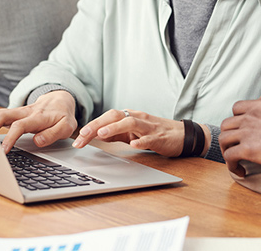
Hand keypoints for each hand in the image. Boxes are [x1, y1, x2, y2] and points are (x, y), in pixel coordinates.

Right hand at [0, 91, 77, 152]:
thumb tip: (36, 141)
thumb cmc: (62, 115)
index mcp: (37, 117)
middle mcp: (24, 113)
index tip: (3, 151)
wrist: (60, 100)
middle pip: (2, 115)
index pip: (20, 126)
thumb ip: (52, 134)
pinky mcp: (13, 114)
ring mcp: (17, 112)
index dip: (10, 138)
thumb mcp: (66, 127)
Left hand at [71, 109, 199, 157]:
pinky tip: (133, 145)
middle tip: (83, 135)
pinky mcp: (160, 137)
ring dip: (115, 127)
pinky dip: (141, 141)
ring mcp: (148, 127)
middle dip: (97, 125)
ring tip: (102, 134)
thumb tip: (95, 135)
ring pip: (130, 123)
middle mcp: (137, 118)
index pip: (106, 118)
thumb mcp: (132, 132)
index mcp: (129, 117)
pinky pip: (149, 138)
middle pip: (115, 116)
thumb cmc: (155, 133)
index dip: (91, 126)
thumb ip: (115, 133)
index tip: (78, 138)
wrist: (182, 135)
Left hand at [220, 98, 260, 180]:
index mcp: (260, 105)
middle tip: (236, 149)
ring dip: (226, 151)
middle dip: (229, 138)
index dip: (236, 121)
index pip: (236, 108)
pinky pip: (229, 156)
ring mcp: (248, 131)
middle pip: (226, 124)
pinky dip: (231, 165)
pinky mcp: (248, 149)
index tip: (241, 132)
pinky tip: (240, 172)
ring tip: (236, 162)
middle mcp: (251, 116)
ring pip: (223, 139)